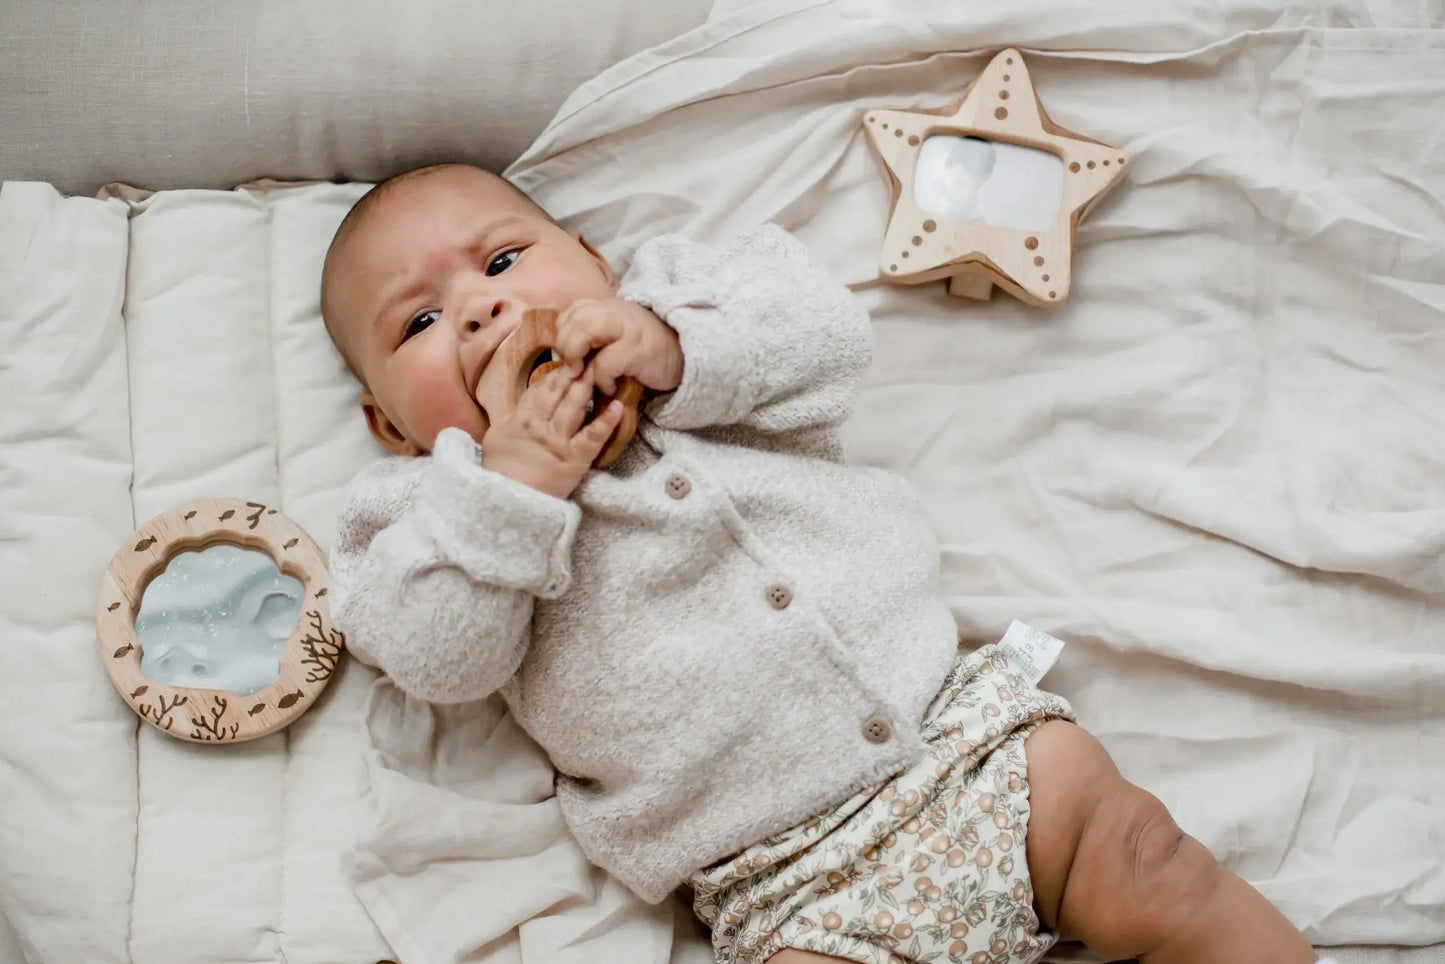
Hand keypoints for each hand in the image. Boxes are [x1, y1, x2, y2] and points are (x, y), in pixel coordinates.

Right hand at [479, 364, 624, 498]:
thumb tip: (521, 408)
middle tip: (590, 353)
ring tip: (602, 367)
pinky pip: (593, 436)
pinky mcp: (574, 459)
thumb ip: (511, 419)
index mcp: (521, 418)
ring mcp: (558, 441)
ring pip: (575, 406)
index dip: (556, 373)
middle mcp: (540, 425)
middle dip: (575, 371)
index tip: (569, 359)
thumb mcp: (496, 438)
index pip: (541, 389)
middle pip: (559, 392)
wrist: (507, 501)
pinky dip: (606, 421)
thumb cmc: (499, 472)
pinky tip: (618, 406)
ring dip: (588, 385)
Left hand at [554, 299, 683, 395]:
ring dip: (577, 355)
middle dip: (565, 345)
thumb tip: (567, 356)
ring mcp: (628, 329)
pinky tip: (610, 386)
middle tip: (573, 368)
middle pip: (576, 318)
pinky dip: (601, 379)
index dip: (564, 333)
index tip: (571, 354)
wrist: (686, 358)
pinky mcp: (638, 350)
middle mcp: (617, 313)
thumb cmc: (648, 352)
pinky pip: (605, 362)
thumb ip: (596, 337)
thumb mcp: (619, 337)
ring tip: (583, 374)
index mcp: (610, 308)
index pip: (573, 311)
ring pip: (585, 331)